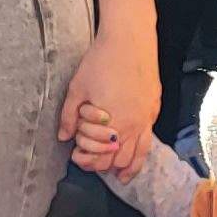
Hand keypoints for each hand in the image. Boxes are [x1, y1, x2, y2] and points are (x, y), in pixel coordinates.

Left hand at [60, 26, 159, 173]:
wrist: (129, 39)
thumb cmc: (101, 61)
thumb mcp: (77, 88)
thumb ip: (69, 116)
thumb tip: (63, 137)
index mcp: (114, 123)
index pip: (100, 157)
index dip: (86, 161)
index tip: (76, 156)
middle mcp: (134, 125)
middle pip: (119, 160)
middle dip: (103, 166)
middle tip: (90, 163)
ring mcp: (147, 118)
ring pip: (139, 154)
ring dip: (126, 166)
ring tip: (119, 176)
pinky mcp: (153, 108)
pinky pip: (149, 140)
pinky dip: (141, 152)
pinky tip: (135, 155)